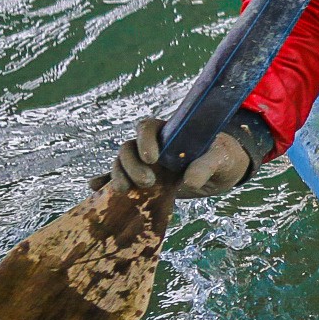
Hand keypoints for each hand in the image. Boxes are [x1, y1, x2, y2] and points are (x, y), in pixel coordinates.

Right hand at [91, 114, 263, 199]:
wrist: (222, 172)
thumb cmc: (223, 157)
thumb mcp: (222, 159)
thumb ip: (208, 165)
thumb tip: (189, 180)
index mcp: (169, 132)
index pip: (147, 127)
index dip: (144, 141)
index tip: (153, 159)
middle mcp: (152, 146)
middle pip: (128, 148)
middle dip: (131, 165)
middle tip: (148, 183)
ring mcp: (144, 163)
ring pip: (120, 163)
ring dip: (118, 176)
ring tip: (126, 192)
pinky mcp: (141, 180)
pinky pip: (115, 178)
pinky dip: (103, 183)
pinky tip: (95, 189)